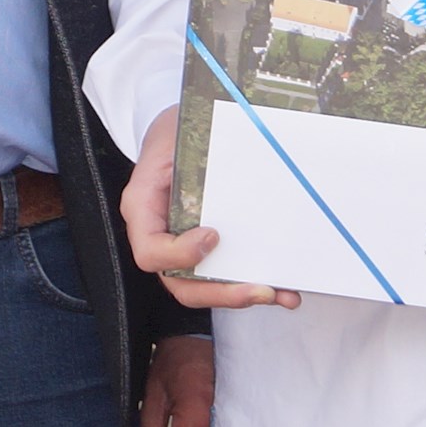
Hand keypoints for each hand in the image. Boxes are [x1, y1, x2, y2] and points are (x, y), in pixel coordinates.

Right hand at [116, 110, 297, 312]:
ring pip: (202, 288)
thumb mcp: (175, 132)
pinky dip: (250, 283)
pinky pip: (220, 276)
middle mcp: (160, 235)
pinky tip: (282, 287)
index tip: (213, 237)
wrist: (176, 131)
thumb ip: (191, 155)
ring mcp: (181, 246)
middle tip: (261, 289)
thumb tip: (235, 164)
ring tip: (281, 293)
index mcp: (143, 208)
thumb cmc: (173, 131)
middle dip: (221, 292)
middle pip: (178, 283)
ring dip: (241, 295)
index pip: (150, 251)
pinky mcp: (204, 250)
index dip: (180, 255)